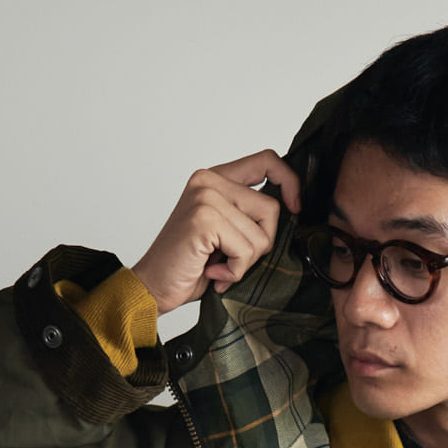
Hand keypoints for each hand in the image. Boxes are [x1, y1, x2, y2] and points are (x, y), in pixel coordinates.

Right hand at [131, 149, 302, 315]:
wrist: (153, 286)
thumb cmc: (190, 265)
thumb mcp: (226, 233)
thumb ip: (249, 215)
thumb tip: (292, 212)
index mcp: (215, 178)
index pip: (267, 161)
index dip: (290, 182)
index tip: (294, 208)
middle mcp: (209, 181)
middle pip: (271, 207)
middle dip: (261, 244)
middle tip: (233, 258)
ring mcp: (205, 197)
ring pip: (261, 234)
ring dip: (245, 262)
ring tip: (218, 267)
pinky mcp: (204, 219)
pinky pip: (246, 251)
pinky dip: (234, 272)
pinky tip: (212, 273)